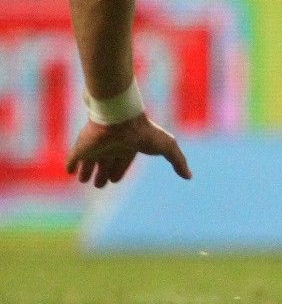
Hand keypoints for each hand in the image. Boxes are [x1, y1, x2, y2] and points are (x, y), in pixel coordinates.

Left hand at [66, 115, 191, 188]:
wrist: (120, 119)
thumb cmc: (144, 132)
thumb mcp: (167, 147)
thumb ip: (178, 161)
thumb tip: (189, 176)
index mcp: (128, 148)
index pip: (122, 163)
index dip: (118, 171)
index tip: (114, 179)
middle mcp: (111, 148)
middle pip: (106, 163)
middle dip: (103, 175)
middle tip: (99, 184)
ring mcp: (95, 148)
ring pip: (89, 163)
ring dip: (86, 171)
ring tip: (83, 179)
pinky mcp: (81, 148)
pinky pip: (73, 159)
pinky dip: (71, 165)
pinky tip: (69, 170)